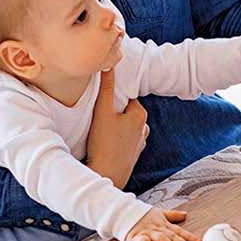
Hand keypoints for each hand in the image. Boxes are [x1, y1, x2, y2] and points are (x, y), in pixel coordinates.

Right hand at [85, 69, 146, 188]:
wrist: (106, 175)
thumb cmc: (104, 144)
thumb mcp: (103, 112)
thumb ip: (107, 87)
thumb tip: (109, 64)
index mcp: (140, 114)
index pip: (126, 97)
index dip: (113, 99)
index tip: (101, 104)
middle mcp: (143, 127)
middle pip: (125, 112)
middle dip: (113, 113)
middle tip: (97, 118)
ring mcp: (139, 143)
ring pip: (124, 127)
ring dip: (114, 127)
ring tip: (99, 132)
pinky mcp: (132, 155)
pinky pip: (123, 141)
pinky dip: (116, 140)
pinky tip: (104, 144)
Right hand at [124, 207, 201, 240]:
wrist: (125, 212)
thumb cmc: (144, 216)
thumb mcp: (160, 214)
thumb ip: (173, 216)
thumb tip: (185, 214)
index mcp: (165, 225)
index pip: (179, 231)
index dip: (189, 237)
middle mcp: (158, 229)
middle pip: (173, 236)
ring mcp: (148, 232)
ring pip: (161, 239)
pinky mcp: (137, 237)